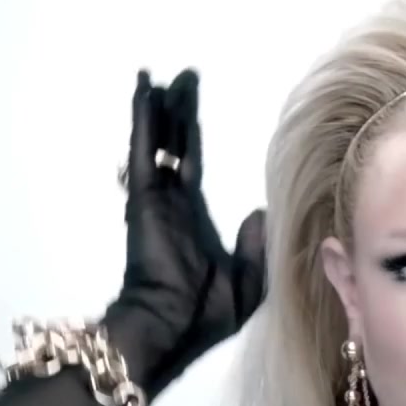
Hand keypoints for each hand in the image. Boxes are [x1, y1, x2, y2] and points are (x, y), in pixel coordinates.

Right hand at [105, 69, 265, 396]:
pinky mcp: (145, 200)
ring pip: (156, 143)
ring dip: (157, 110)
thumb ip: (254, 247)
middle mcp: (170, 204)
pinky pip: (144, 154)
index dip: (189, 136)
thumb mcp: (247, 281)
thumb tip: (261, 212)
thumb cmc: (204, 315)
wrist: (172, 328)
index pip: (189, 166)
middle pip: (172, 146)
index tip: (191, 108)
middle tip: (181, 79)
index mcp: (191, 220)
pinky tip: (144, 93)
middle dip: (175, 112)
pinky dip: (144, 123)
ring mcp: (156, 200)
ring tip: (156, 76)